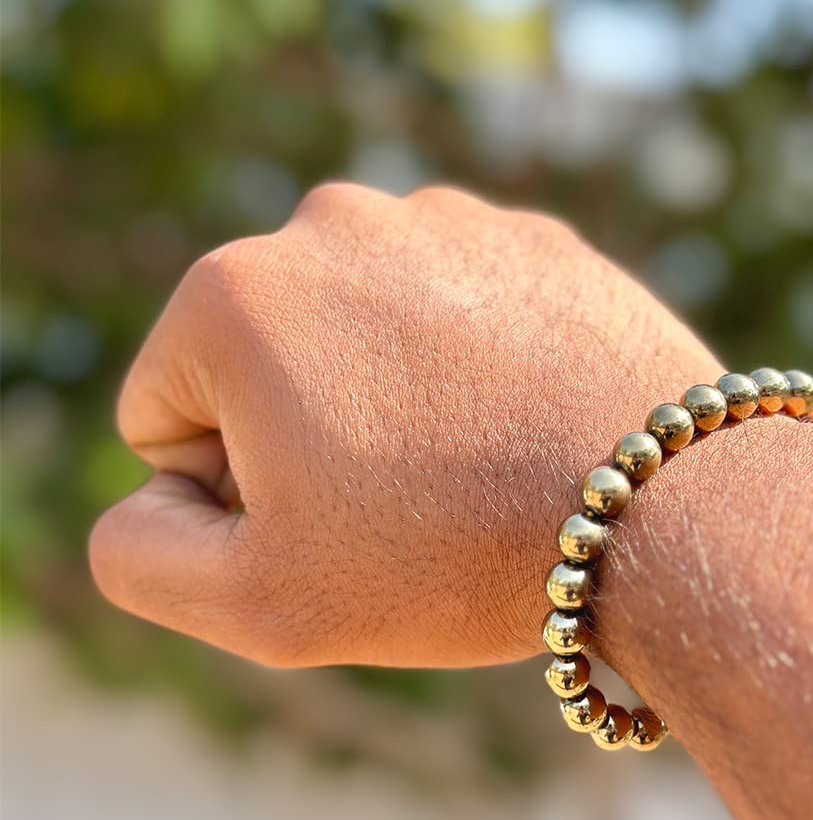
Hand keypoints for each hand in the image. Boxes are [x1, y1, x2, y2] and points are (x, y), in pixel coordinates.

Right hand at [90, 184, 721, 667]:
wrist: (666, 510)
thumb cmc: (456, 557)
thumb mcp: (257, 602)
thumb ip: (140, 552)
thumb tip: (154, 490)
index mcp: (236, 294)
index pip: (165, 413)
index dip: (230, 495)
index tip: (328, 521)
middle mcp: (332, 223)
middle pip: (266, 366)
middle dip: (307, 438)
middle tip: (405, 497)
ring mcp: (444, 217)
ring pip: (363, 337)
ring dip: (391, 401)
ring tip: (470, 460)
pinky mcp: (530, 235)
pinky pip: (456, 315)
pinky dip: (470, 370)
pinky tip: (521, 419)